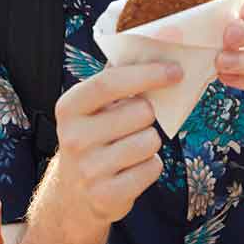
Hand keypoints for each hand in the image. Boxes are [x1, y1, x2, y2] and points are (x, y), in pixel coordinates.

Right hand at [51, 63, 181, 229]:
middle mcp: (74, 137)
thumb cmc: (91, 139)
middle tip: (134, 123)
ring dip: (149, 142)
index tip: (175, 70)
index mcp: (69, 107)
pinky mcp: (107, 195)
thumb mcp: (90, 108)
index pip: (109, 82)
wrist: (72, 194)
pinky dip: (150, 167)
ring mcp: (89, 168)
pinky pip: (152, 168)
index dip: (145, 73)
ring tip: (129, 148)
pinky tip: (130, 169)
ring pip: (150, 141)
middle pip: (140, 111)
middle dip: (148, 114)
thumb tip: (151, 48)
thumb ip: (113, 80)